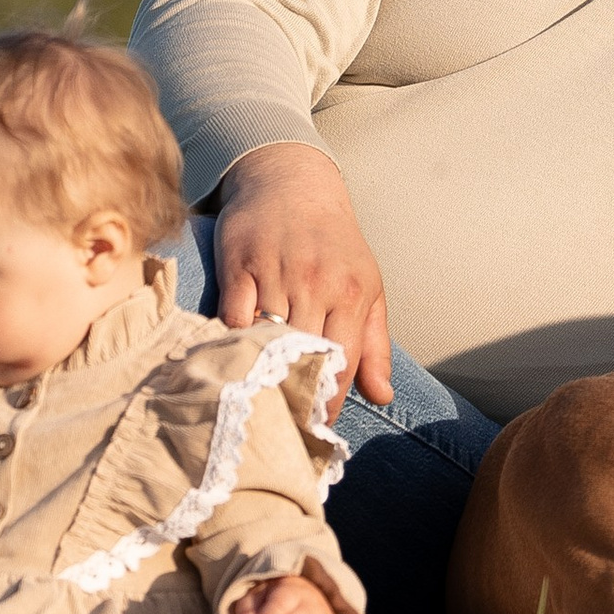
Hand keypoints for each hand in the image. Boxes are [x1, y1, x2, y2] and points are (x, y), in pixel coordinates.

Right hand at [209, 143, 393, 404]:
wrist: (292, 181)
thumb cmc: (335, 242)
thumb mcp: (368, 287)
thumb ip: (375, 344)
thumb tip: (382, 396)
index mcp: (351, 294)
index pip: (341, 365)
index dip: (327, 405)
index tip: (315, 433)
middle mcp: (315, 283)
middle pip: (302, 357)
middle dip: (293, 397)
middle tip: (281, 428)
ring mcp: (276, 272)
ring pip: (266, 341)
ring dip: (261, 374)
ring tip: (256, 405)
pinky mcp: (239, 264)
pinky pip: (232, 318)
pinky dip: (231, 345)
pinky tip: (231, 363)